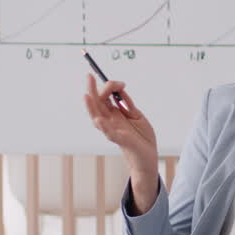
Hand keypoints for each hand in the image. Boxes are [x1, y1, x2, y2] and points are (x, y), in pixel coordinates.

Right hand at [82, 74, 159, 211]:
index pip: (104, 97)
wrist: (148, 158)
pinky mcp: (121, 141)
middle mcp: (110, 122)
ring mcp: (113, 131)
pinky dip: (104, 127)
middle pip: (97, 104)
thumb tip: (120, 90)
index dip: (110, 87)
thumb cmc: (142, 138)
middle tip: (89, 76)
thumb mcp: (137, 116)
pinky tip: (99, 119)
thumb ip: (128, 105)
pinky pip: (110, 134)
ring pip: (98, 118)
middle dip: (92, 90)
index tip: (121, 83)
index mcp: (114, 115)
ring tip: (85, 95)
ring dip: (91, 107)